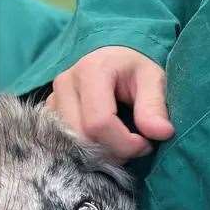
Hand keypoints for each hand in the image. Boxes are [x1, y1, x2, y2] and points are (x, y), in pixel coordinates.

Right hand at [46, 46, 174, 161]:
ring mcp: (52, 99)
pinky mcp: (48, 112)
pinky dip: (84, 149)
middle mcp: (65, 84)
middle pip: (81, 136)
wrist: (109, 56)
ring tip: (119, 144)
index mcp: (91, 71)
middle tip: (134, 147)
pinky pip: (62, 141)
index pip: (99, 123)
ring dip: (98, 153)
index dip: (123, 143)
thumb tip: (162, 133)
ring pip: (69, 143)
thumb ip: (155, 105)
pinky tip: (102, 143)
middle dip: (111, 151)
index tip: (146, 144)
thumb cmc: (132, 67)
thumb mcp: (152, 78)